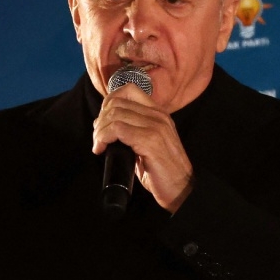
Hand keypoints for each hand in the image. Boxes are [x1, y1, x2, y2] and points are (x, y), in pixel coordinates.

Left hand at [92, 84, 193, 212]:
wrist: (181, 189)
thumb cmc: (161, 171)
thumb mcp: (148, 143)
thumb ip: (132, 130)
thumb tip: (104, 124)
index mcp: (158, 113)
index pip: (129, 90)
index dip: (109, 102)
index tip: (103, 122)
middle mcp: (158, 116)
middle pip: (118, 102)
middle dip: (101, 119)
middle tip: (98, 137)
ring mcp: (155, 127)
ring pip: (115, 114)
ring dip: (100, 130)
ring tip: (99, 144)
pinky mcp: (150, 141)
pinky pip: (117, 129)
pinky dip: (103, 137)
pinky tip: (101, 149)